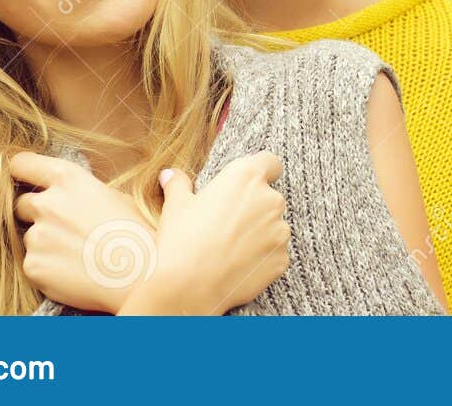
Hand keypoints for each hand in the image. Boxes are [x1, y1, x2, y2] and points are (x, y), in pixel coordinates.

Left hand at [10, 151, 156, 314]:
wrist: (141, 275)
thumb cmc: (137, 233)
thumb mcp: (116, 196)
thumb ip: (82, 191)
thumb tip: (69, 191)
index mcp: (68, 179)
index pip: (21, 164)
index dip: (23, 173)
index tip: (26, 181)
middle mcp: (47, 204)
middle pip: (22, 203)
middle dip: (36, 213)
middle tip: (64, 227)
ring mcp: (37, 237)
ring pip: (29, 237)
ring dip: (45, 243)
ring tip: (78, 253)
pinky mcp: (33, 267)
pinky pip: (33, 263)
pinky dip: (48, 267)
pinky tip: (74, 270)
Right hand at [119, 152, 289, 315]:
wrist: (187, 288)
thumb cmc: (181, 240)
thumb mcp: (176, 206)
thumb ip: (178, 184)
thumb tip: (170, 174)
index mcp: (246, 177)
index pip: (270, 162)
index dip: (261, 171)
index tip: (248, 184)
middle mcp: (270, 199)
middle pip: (270, 197)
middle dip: (254, 208)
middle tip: (227, 224)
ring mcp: (280, 231)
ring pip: (274, 227)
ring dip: (259, 233)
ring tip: (229, 248)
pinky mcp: (281, 259)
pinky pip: (274, 253)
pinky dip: (261, 258)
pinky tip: (237, 266)